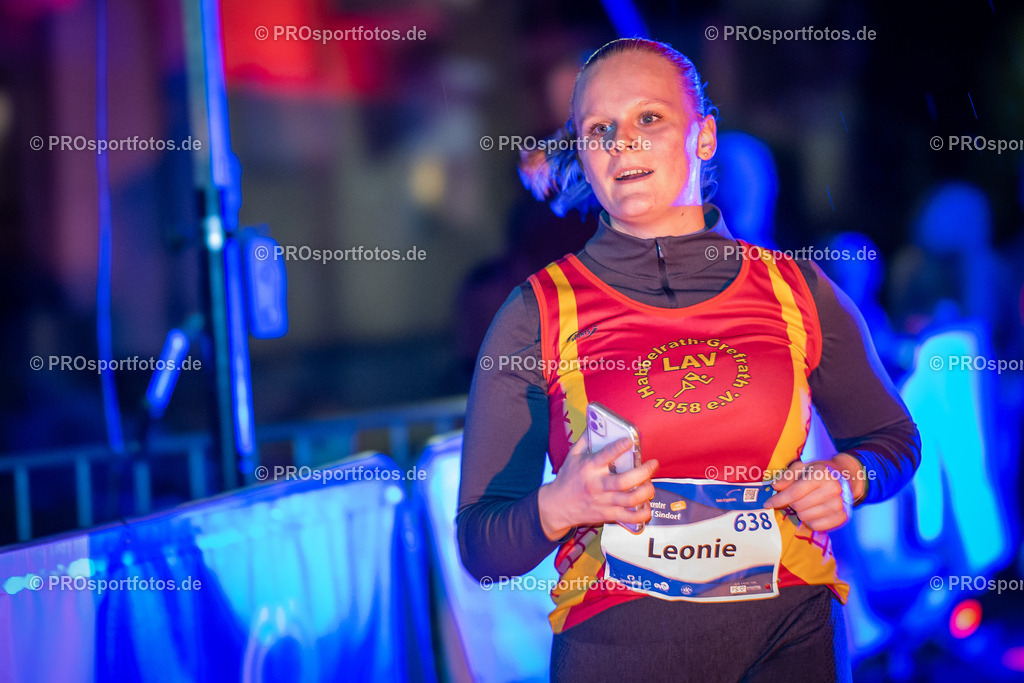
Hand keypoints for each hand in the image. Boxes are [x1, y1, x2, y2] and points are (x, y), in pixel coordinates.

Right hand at [538, 432, 658, 540]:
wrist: (557, 506)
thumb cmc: (567, 478)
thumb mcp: (572, 455)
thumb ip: (586, 439)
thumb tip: (596, 422)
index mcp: (589, 467)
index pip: (606, 455)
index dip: (620, 447)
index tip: (630, 440)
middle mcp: (597, 485)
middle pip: (625, 481)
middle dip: (644, 472)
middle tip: (653, 464)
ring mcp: (603, 501)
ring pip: (631, 499)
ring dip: (646, 491)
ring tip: (650, 483)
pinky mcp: (607, 514)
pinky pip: (629, 517)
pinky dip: (642, 513)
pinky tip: (646, 505)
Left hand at [762, 458, 857, 531]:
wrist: (846, 478)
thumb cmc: (819, 472)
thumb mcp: (802, 466)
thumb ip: (787, 475)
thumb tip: (776, 486)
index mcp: (821, 475)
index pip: (795, 492)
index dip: (778, 499)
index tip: (767, 504)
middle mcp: (833, 489)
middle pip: (798, 506)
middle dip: (791, 503)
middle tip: (796, 497)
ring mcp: (839, 504)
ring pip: (805, 517)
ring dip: (801, 512)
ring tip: (807, 502)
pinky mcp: (842, 517)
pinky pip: (816, 526)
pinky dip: (810, 520)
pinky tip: (814, 511)